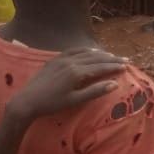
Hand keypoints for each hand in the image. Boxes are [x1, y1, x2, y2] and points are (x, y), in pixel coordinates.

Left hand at [8, 48, 125, 121]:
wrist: (27, 101)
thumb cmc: (52, 104)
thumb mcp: (75, 100)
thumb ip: (95, 91)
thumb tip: (114, 84)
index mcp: (76, 72)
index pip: (100, 67)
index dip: (114, 66)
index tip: (126, 66)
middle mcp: (71, 62)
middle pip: (96, 58)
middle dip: (111, 59)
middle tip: (125, 59)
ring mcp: (61, 59)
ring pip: (85, 53)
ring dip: (100, 53)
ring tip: (111, 55)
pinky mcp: (54, 59)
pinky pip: (73, 50)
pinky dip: (85, 50)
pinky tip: (90, 51)